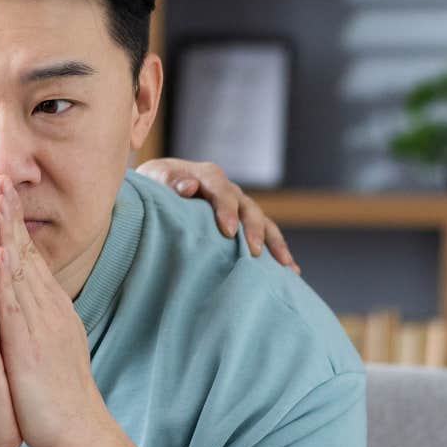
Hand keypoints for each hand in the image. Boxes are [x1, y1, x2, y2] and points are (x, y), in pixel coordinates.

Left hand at [0, 176, 110, 446]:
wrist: (78, 430)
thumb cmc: (59, 394)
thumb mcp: (51, 344)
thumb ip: (41, 319)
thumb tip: (34, 303)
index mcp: (49, 307)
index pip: (28, 255)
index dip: (13, 221)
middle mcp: (47, 307)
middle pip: (25, 249)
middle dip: (7, 210)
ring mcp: (41, 323)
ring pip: (20, 267)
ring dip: (5, 230)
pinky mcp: (31, 344)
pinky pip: (15, 304)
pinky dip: (4, 276)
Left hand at [134, 157, 298, 273]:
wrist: (159, 187)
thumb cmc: (155, 184)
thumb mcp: (155, 177)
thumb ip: (169, 181)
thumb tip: (189, 186)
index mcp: (208, 175)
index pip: (222, 191)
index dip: (227, 210)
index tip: (227, 231)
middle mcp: (229, 190)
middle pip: (248, 207)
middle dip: (252, 230)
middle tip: (253, 252)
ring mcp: (239, 207)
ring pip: (263, 222)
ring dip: (275, 243)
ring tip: (285, 265)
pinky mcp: (243, 223)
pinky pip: (265, 235)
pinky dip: (278, 251)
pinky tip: (290, 271)